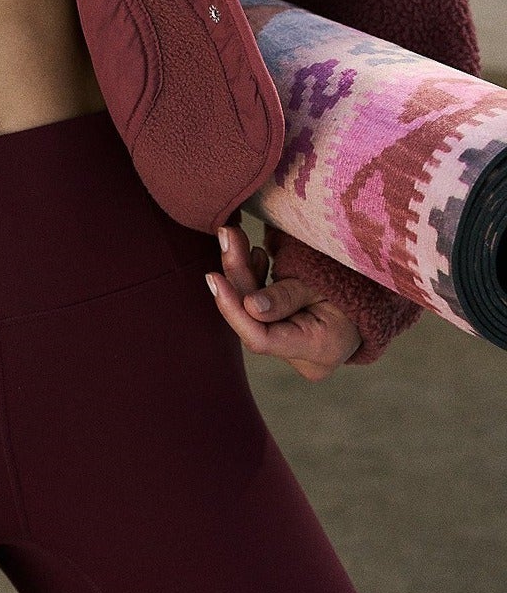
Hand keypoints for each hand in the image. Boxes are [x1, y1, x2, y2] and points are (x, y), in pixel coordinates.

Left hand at [206, 222, 362, 380]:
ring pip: (253, 311)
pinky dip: (255, 279)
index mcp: (319, 350)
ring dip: (241, 271)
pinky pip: (261, 308)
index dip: (232, 310)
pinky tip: (256, 254)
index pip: (262, 339)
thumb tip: (249, 307)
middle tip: (227, 234)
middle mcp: (303, 358)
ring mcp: (294, 348)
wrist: (380, 289)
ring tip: (235, 234)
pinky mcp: (288, 332)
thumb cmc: (357, 282)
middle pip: (254, 319)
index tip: (213, 277)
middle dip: (237, 276)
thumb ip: (285, 296)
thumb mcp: (323, 283)